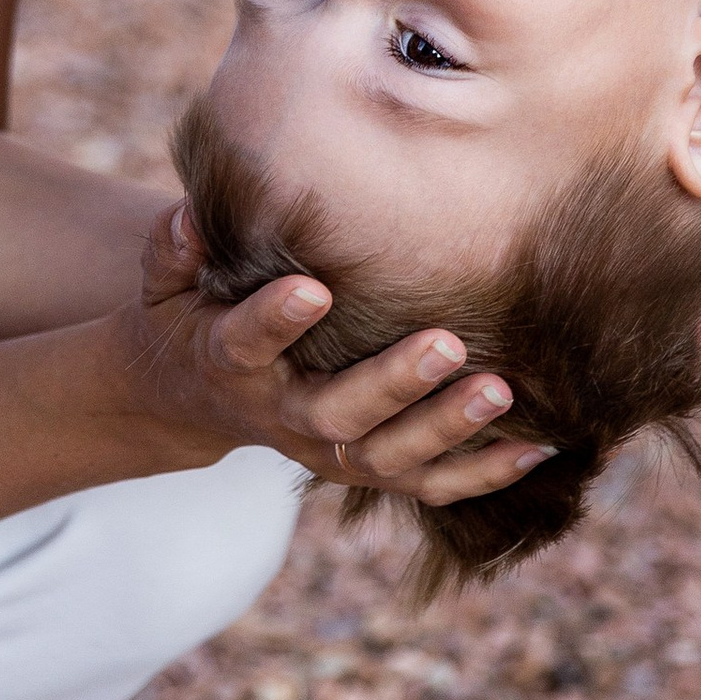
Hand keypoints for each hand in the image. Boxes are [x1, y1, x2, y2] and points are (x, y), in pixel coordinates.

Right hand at [114, 205, 552, 505]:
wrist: (198, 394)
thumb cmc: (193, 314)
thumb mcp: (164, 282)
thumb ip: (173, 249)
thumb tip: (191, 216)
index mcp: (230, 361)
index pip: (248, 342)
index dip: (276, 320)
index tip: (312, 289)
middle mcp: (283, 415)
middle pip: (337, 412)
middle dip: (394, 382)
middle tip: (447, 344)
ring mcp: (329, 449)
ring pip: (389, 457)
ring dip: (447, 429)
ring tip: (500, 391)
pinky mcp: (366, 465)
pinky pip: (427, 483)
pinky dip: (482, 473)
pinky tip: (536, 449)